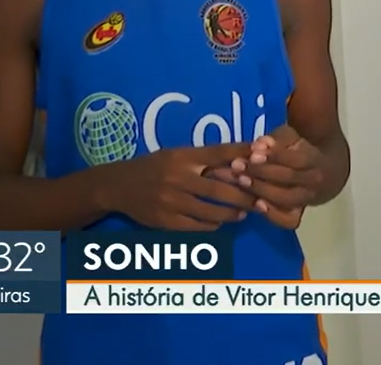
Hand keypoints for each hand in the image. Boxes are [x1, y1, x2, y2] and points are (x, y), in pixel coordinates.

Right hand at [102, 143, 258, 230]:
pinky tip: (220, 221)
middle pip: (220, 189)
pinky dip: (214, 224)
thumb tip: (244, 157)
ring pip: (212, 211)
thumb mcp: (178, 154)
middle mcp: (177, 178)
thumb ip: (207, 157)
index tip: (262, 158)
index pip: (218, 153)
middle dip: (244, 195)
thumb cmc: (155, 166)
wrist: (118, 186)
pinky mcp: (166, 222)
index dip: (242, 155)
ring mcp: (171, 202)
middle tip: (260, 198)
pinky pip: (198, 226)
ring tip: (244, 212)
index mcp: (182, 157)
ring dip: (233, 213)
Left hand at [226, 125, 322, 228]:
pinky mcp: (298, 215)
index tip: (252, 153)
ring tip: (241, 181)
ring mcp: (307, 200)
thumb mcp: (290, 139)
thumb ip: (275, 140)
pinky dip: (273, 214)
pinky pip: (287, 220)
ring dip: (262, 190)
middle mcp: (314, 181)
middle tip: (237, 166)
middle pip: (290, 178)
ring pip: (287, 198)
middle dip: (262, 172)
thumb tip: (258, 144)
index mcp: (314, 159)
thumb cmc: (298, 151)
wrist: (321, 174)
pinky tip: (256, 204)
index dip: (274, 156)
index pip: (296, 159)